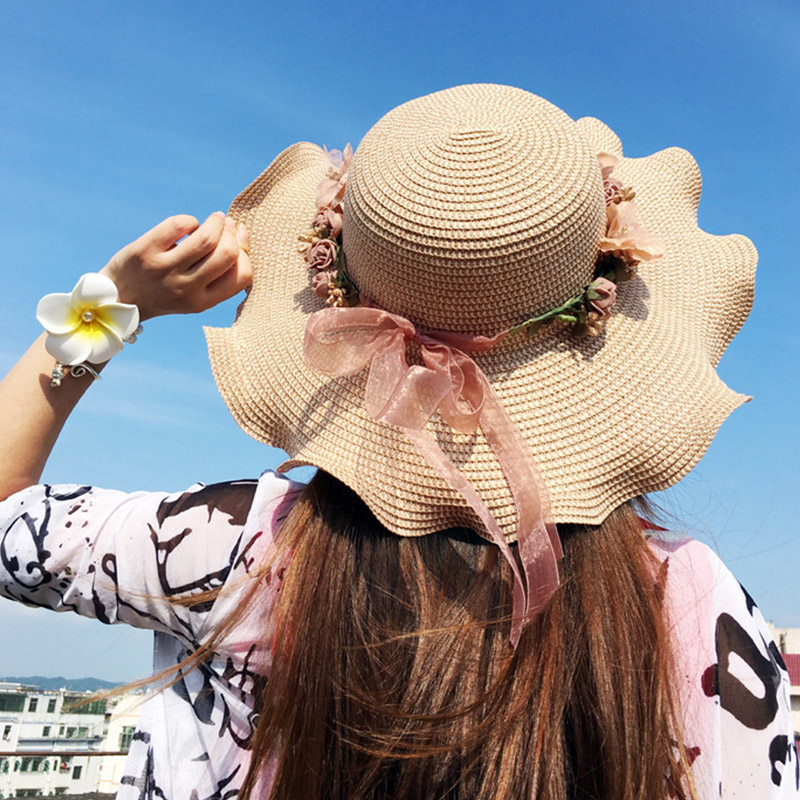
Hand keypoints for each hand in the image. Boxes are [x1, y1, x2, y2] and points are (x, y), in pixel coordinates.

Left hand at [100, 212, 251, 320]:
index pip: (242, 275)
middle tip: (227, 225)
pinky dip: (190, 220)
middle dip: (232, 234)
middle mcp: (185, 288)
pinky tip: (187, 225)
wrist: (119, 298)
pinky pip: (178, 224)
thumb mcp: (195, 297)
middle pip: (226, 254)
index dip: (245, 252)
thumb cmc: (165, 293)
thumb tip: (241, 234)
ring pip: (205, 237)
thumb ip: (218, 276)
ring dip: (216, 222)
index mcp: (202, 302)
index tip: (239, 238)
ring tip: (216, 219)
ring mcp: (164, 269)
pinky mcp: (145, 250)